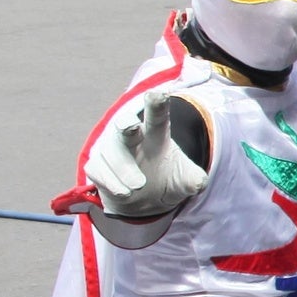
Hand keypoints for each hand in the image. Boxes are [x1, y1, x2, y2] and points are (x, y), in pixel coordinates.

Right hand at [85, 90, 207, 218]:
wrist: (142, 200)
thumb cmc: (166, 179)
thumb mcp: (185, 181)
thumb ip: (193, 180)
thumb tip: (199, 182)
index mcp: (157, 134)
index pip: (158, 117)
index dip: (157, 105)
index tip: (158, 95)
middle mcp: (132, 137)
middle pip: (126, 126)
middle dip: (127, 124)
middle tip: (131, 126)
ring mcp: (111, 150)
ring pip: (112, 153)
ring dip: (124, 169)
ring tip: (137, 186)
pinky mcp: (97, 166)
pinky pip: (98, 170)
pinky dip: (110, 182)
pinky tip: (123, 192)